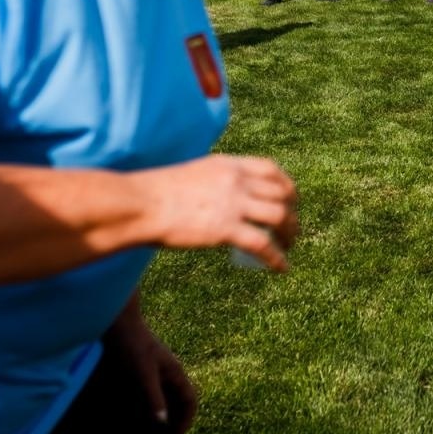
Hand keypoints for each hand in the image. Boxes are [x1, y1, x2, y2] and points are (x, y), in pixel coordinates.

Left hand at [106, 299, 197, 433]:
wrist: (116, 321)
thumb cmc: (131, 345)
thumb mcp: (143, 374)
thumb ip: (153, 398)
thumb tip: (163, 423)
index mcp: (175, 372)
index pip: (190, 401)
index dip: (185, 422)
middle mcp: (168, 372)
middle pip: (178, 402)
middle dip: (172, 422)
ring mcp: (155, 370)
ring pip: (164, 398)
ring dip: (158, 415)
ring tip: (146, 433)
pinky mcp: (141, 369)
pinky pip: (149, 393)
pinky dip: (146, 407)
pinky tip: (132, 415)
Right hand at [139, 155, 297, 270]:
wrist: (139, 204)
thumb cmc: (156, 194)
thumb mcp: (193, 175)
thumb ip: (214, 182)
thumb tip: (222, 198)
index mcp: (228, 165)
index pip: (271, 169)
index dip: (287, 185)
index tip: (291, 199)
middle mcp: (237, 180)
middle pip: (282, 193)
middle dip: (293, 212)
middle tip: (291, 228)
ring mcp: (233, 204)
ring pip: (280, 216)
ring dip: (290, 234)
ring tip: (288, 247)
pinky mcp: (226, 229)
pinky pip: (263, 244)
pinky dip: (276, 258)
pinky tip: (281, 268)